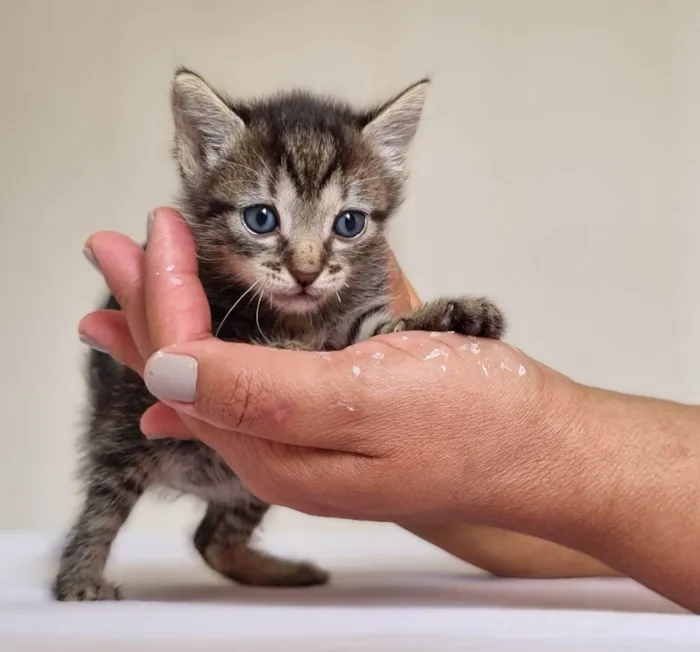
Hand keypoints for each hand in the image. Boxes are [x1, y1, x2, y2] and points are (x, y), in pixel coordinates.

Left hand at [81, 208, 582, 525]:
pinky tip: (184, 353)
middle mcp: (272, 451)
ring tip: (130, 292)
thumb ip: (259, 394)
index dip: (161, 294)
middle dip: (146, 304)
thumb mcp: (365, 401)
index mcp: (273, 449)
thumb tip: (164, 372)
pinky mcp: (324, 424)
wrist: (534, 447)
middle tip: (109, 250)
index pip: (184, 363)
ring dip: (169, 321)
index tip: (156, 230)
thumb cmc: (471, 420)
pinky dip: (209, 349)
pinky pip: (244, 386)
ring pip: (208, 374)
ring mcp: (297, 440)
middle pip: (184, 371)